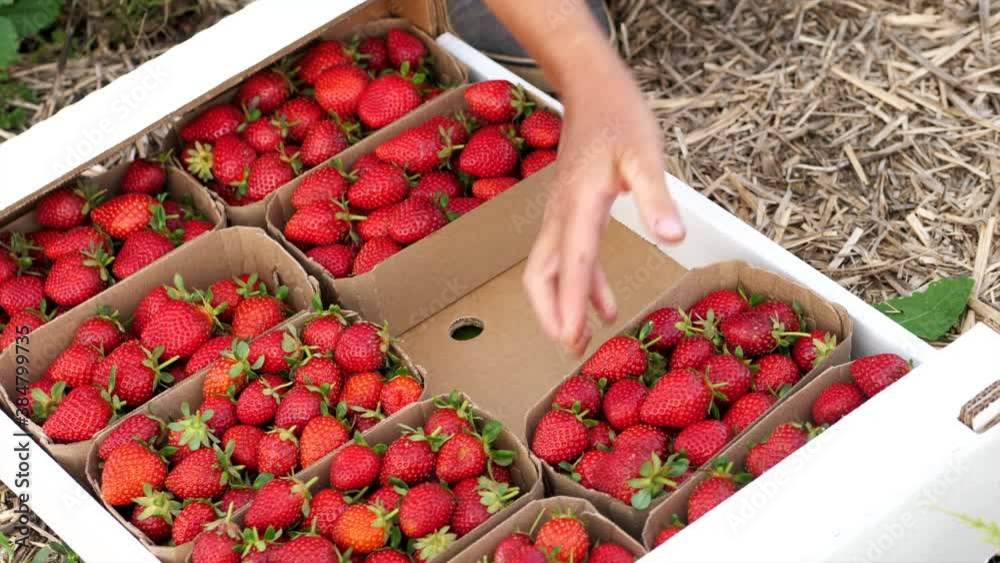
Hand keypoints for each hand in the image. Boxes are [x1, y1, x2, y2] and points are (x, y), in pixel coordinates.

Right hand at [522, 61, 684, 355]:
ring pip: (547, 271)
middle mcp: (561, 216)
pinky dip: (581, 286)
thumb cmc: (619, 118)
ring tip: (580, 340)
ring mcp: (561, 215)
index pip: (572, 265)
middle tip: (569, 348)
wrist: (591, 90)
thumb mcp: (645, 156)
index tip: (570, 338)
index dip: (569, 304)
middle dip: (550, 315)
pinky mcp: (570, 212)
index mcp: (580, 206)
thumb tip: (674, 239)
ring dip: (561, 306)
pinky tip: (604, 307)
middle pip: (541, 276)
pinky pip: (567, 259)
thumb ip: (656, 199)